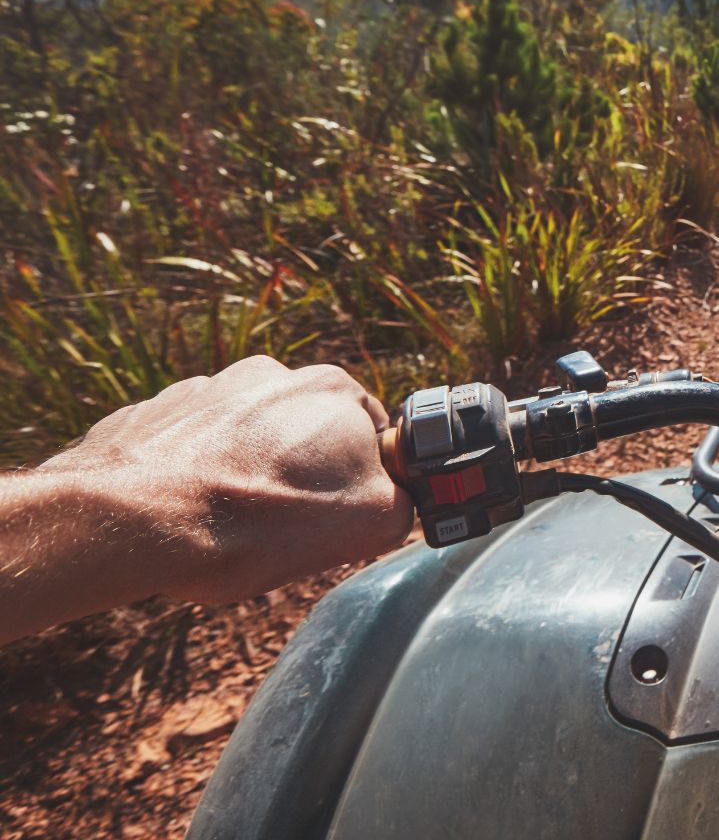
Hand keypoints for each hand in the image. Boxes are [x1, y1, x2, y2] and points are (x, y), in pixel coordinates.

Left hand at [33, 357, 411, 609]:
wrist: (133, 521)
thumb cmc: (255, 521)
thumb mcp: (370, 524)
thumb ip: (402, 500)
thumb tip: (394, 500)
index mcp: (333, 389)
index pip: (370, 436)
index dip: (359, 482)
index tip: (337, 516)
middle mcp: (271, 375)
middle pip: (305, 433)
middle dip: (300, 474)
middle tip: (284, 526)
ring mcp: (204, 389)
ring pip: (244, 440)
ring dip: (243, 472)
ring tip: (226, 525)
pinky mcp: (151, 414)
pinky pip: (188, 448)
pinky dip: (191, 476)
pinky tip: (184, 514)